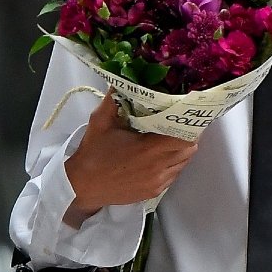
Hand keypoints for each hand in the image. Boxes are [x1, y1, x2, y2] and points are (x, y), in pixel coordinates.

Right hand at [63, 96, 196, 225]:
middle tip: (177, 126)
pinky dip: (171, 165)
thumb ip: (115, 99)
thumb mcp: (100, 121)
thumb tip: (124, 79)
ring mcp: (157, 182)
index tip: (184, 116)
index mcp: (149, 149)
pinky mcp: (153, 191)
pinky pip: (173, 176)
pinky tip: (159, 157)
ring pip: (182, 164)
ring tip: (168, 140)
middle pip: (189, 151)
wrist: (82, 186)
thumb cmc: (92, 154)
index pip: (184, 138)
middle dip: (187, 137)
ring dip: (180, 151)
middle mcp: (157, 168)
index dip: (189, 127)